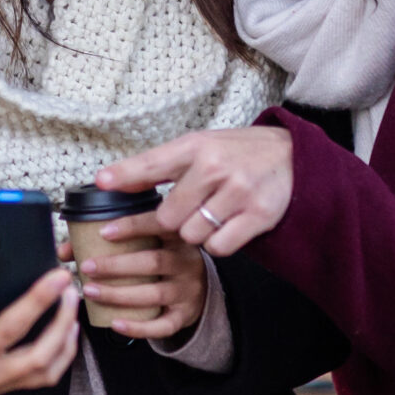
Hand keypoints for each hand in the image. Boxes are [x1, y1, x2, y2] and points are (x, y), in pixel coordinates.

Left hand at [70, 208, 208, 339]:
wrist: (201, 289)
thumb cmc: (164, 260)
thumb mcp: (148, 243)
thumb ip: (110, 242)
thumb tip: (66, 250)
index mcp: (176, 237)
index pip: (158, 225)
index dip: (132, 227)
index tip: (103, 232)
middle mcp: (186, 262)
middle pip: (154, 262)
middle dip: (116, 265)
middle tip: (86, 267)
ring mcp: (187, 290)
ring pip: (154, 294)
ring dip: (119, 294)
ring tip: (91, 291)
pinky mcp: (184, 316)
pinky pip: (163, 325)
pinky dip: (138, 327)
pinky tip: (115, 323)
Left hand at [97, 126, 295, 255]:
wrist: (293, 157)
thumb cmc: (236, 154)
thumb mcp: (198, 148)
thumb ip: (155, 166)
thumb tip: (105, 180)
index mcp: (197, 146)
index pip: (153, 163)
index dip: (124, 174)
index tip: (101, 182)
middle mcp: (216, 167)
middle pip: (169, 217)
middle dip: (173, 221)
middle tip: (189, 210)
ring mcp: (239, 192)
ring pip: (192, 235)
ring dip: (196, 233)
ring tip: (212, 215)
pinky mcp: (258, 216)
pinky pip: (219, 248)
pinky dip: (218, 244)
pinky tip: (227, 227)